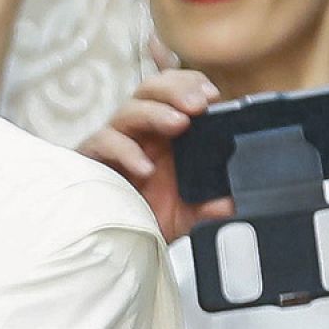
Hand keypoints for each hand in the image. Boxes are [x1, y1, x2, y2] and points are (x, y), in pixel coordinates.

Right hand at [78, 70, 235, 241]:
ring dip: (155, 112)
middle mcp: (141, 132)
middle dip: (175, 89)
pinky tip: (146, 168)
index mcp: (166, 134)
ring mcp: (117, 142)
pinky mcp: (94, 159)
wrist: (121, 244)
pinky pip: (104, 142)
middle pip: (150, 89)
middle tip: (198, 106)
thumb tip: (234, 202)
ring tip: (179, 124)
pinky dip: (125, 150)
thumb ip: (213, 205)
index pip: (176, 91)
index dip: (192, 84)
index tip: (213, 97)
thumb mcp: (191, 212)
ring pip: (129, 110)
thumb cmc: (152, 217)